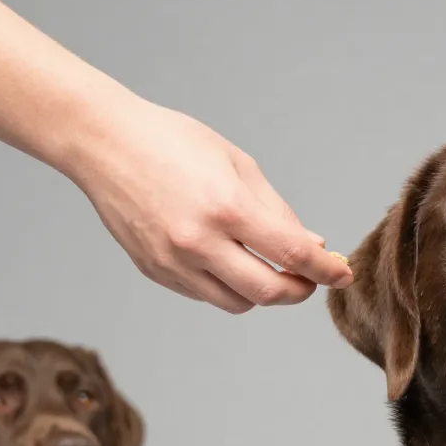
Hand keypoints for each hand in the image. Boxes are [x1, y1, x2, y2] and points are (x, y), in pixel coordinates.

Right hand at [65, 95, 351, 312]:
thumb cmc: (172, 142)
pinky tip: (228, 262)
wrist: (102, 142)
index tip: (343, 273)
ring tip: (266, 267)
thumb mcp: (236, 164)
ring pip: (238, 303)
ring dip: (262, 293)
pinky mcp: (155, 271)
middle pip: (269, 292)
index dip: (327, 269)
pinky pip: (205, 295)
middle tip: (309, 279)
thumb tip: (313, 245)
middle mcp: (199, 241)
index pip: (294, 254)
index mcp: (226, 207)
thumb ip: (277, 211)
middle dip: (299, 290)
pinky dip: (226, 286)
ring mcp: (174, 262)